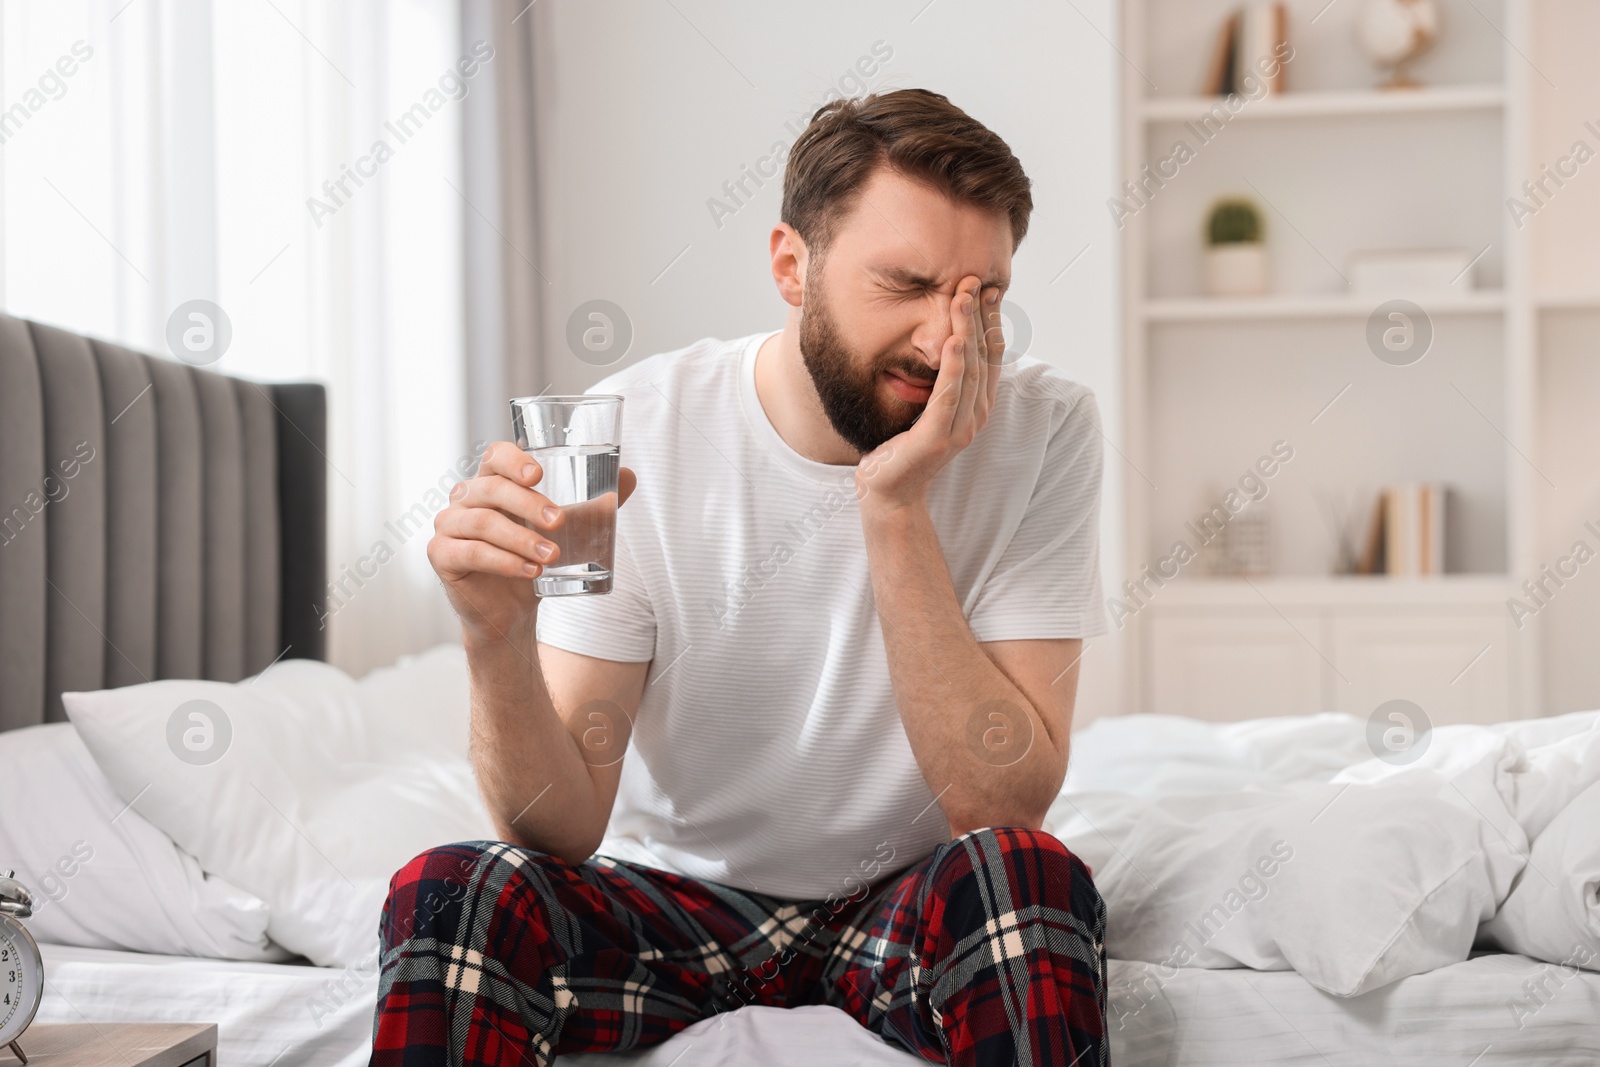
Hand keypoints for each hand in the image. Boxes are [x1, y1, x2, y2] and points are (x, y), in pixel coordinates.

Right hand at [428, 441, 637, 641]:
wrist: (512, 611)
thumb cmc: (535, 560)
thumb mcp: (568, 531)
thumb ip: (595, 505)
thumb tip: (629, 476)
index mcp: (492, 482)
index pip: (495, 456)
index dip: (514, 460)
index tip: (540, 474)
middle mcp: (465, 498)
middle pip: (492, 488)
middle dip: (528, 505)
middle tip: (559, 522)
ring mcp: (449, 525)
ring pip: (482, 522)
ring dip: (520, 539)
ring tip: (552, 557)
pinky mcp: (441, 555)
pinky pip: (471, 552)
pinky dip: (504, 561)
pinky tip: (530, 572)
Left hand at [857, 275, 1002, 511]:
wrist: (888, 492)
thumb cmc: (904, 447)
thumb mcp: (928, 407)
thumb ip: (942, 381)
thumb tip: (946, 342)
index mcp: (977, 407)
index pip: (990, 356)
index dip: (991, 321)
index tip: (988, 288)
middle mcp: (975, 416)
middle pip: (982, 356)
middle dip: (980, 316)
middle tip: (976, 280)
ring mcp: (958, 428)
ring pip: (969, 369)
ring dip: (967, 330)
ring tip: (964, 297)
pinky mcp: (936, 437)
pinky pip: (948, 395)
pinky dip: (952, 367)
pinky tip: (952, 340)